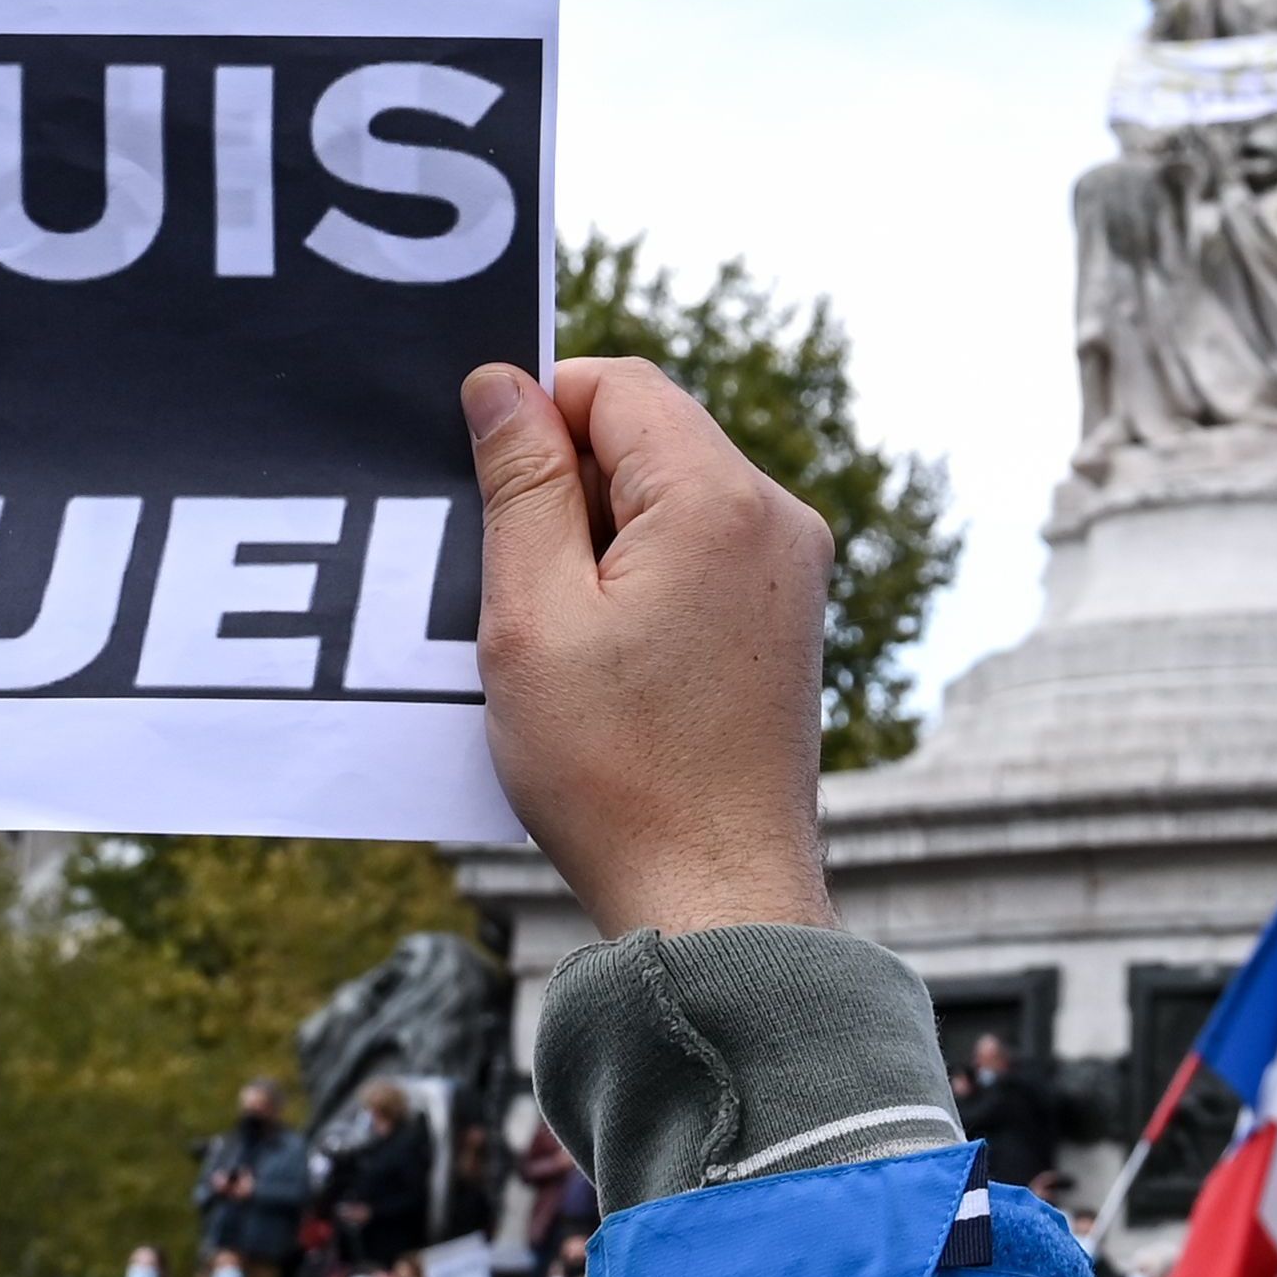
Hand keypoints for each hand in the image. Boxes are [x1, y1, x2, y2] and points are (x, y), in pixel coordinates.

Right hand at [470, 358, 834, 936]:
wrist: (714, 893)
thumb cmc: (615, 770)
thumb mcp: (533, 616)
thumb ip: (521, 484)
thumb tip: (502, 383)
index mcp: (718, 500)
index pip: (618, 386)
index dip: (539, 410)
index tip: (484, 482)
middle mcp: (776, 518)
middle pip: (651, 436)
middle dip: (567, 482)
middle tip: (507, 576)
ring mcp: (792, 571)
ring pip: (673, 497)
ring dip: (599, 536)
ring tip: (553, 630)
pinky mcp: (786, 619)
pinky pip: (702, 552)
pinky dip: (640, 576)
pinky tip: (599, 656)